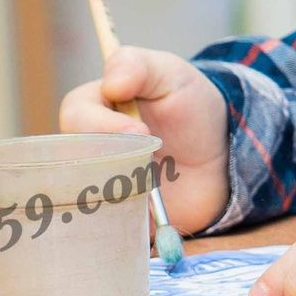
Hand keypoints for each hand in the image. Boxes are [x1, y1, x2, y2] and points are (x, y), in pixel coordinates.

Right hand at [58, 46, 230, 233]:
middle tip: (150, 158)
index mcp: (91, 111)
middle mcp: (86, 150)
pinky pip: (105, 229)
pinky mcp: (117, 217)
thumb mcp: (171, 74)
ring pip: (83, 196)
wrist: (223, 154)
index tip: (141, 131)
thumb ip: (139, 66)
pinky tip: (149, 220)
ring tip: (150, 191)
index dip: (103, 125)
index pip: (75, 116)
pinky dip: (122, 227)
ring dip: (115, 196)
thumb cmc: (191, 107)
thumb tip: (111, 83)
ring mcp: (99, 185)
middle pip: (72, 158)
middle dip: (109, 160)